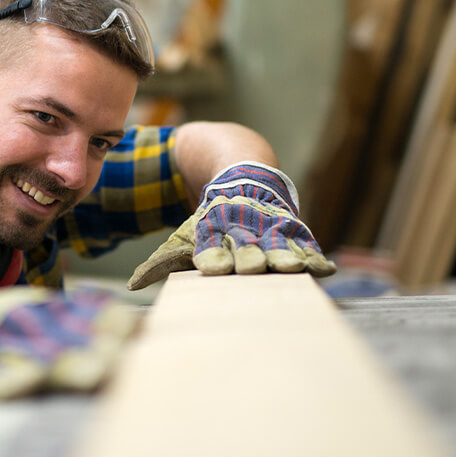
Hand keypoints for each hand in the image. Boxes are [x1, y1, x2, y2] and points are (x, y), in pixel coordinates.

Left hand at [128, 162, 334, 289]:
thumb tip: (132, 286)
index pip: (214, 242)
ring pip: (277, 242)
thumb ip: (162, 263)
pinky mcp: (293, 227)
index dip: (214, 254)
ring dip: (282, 255)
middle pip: (247, 245)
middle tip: (251, 269)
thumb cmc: (212, 218)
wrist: (242, 170)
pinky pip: (305, 242)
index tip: (212, 267)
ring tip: (288, 268)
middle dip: (249, 257)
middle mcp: (244, 225)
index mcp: (215, 226)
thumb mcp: (185, 236)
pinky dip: (313, 255)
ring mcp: (270, 224)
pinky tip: (323, 270)